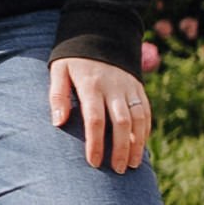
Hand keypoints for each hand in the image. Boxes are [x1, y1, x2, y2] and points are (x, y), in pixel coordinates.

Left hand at [46, 53, 152, 173]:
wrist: (99, 34)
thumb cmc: (73, 59)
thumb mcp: (59, 71)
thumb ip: (58, 96)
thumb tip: (58, 122)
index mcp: (91, 86)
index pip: (95, 119)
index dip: (95, 143)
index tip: (94, 162)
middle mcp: (114, 88)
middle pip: (121, 123)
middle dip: (120, 149)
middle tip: (117, 170)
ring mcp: (130, 88)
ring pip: (138, 120)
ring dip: (137, 144)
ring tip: (132, 165)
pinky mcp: (139, 88)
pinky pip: (146, 112)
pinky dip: (145, 131)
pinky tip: (141, 146)